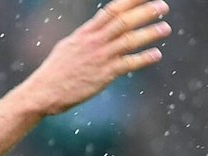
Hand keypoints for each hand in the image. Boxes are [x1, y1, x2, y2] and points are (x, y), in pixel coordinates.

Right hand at [17, 0, 169, 116]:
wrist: (42, 93)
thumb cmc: (54, 72)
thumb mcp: (69, 46)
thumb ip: (87, 36)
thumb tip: (97, 28)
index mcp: (85, 33)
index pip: (111, 10)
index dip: (130, 0)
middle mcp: (94, 42)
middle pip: (124, 21)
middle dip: (145, 12)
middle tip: (163, 6)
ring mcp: (100, 58)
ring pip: (130, 40)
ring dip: (150, 33)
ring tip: (166, 28)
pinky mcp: (104, 75)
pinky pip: (129, 64)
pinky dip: (144, 58)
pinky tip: (156, 54)